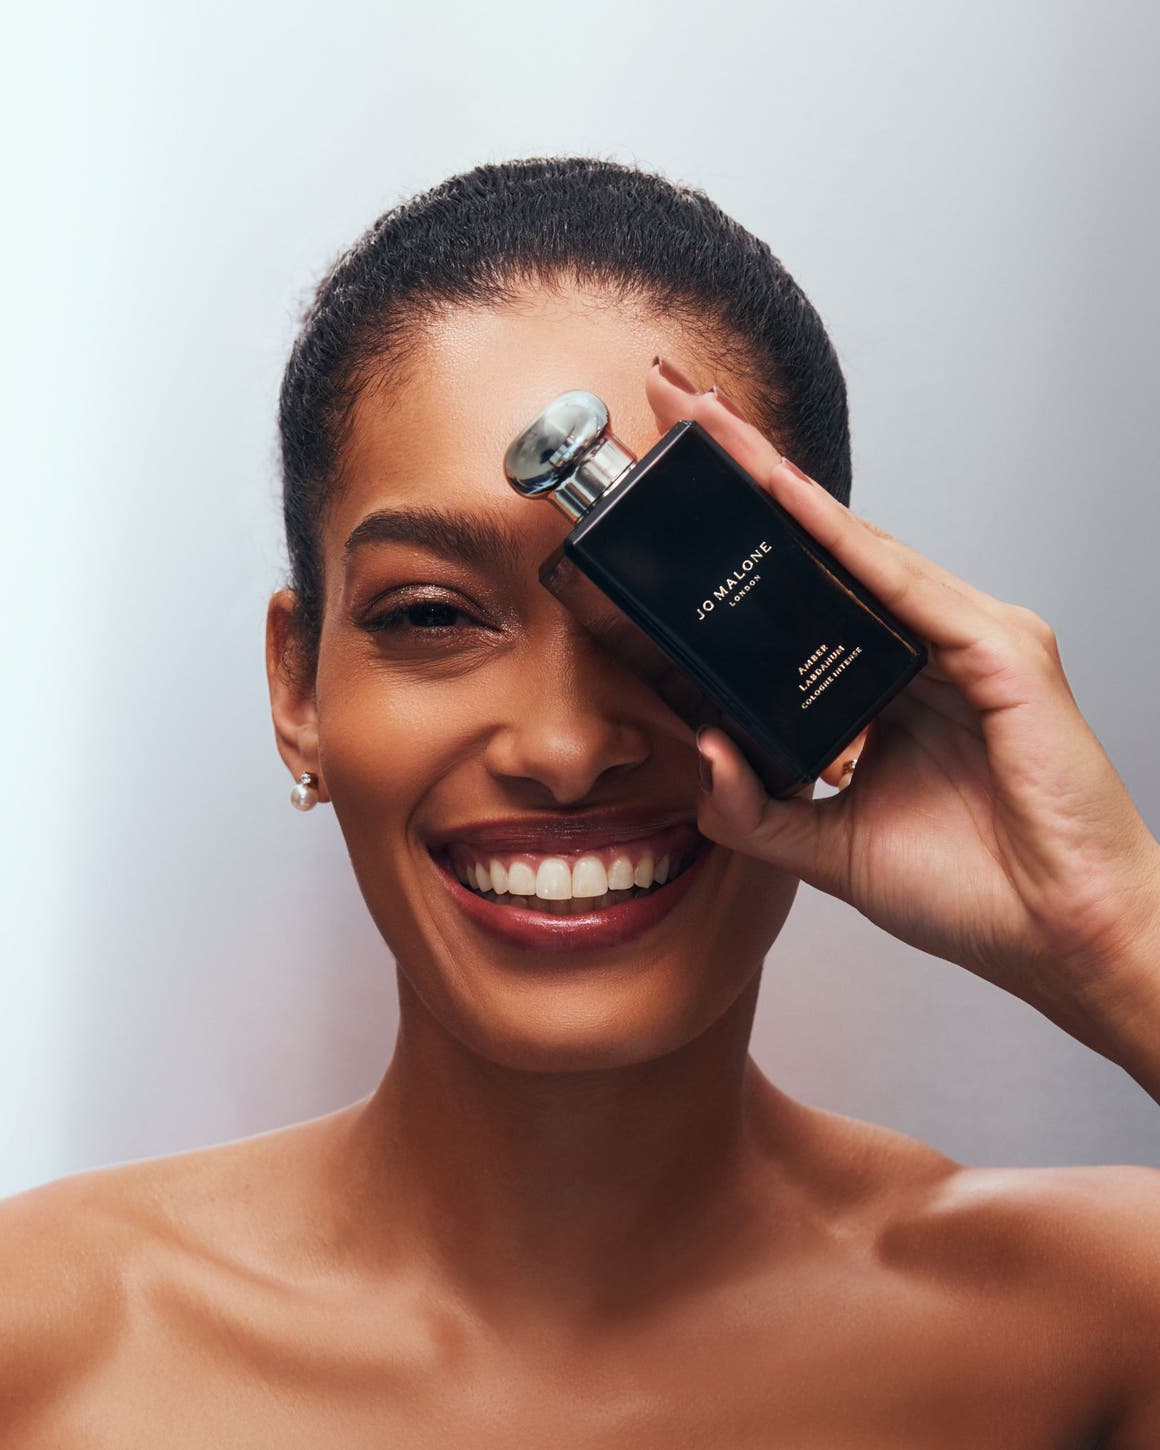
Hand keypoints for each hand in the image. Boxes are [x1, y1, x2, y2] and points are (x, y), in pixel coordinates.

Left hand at [646, 359, 1159, 1051]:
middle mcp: (925, 649)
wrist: (1063, 941)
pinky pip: (902, 584)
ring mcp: (967, 641)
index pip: (796, 594)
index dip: (736, 536)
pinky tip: (778, 491)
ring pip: (853, 546)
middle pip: (819, 547)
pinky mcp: (1001, 653)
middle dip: (742, 474)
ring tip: (702, 423)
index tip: (664, 491)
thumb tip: (696, 749)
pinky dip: (837, 536)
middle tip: (669, 406)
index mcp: (887, 690)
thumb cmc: (973, 892)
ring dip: (773, 480)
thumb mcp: (830, 850)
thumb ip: (757, 808)